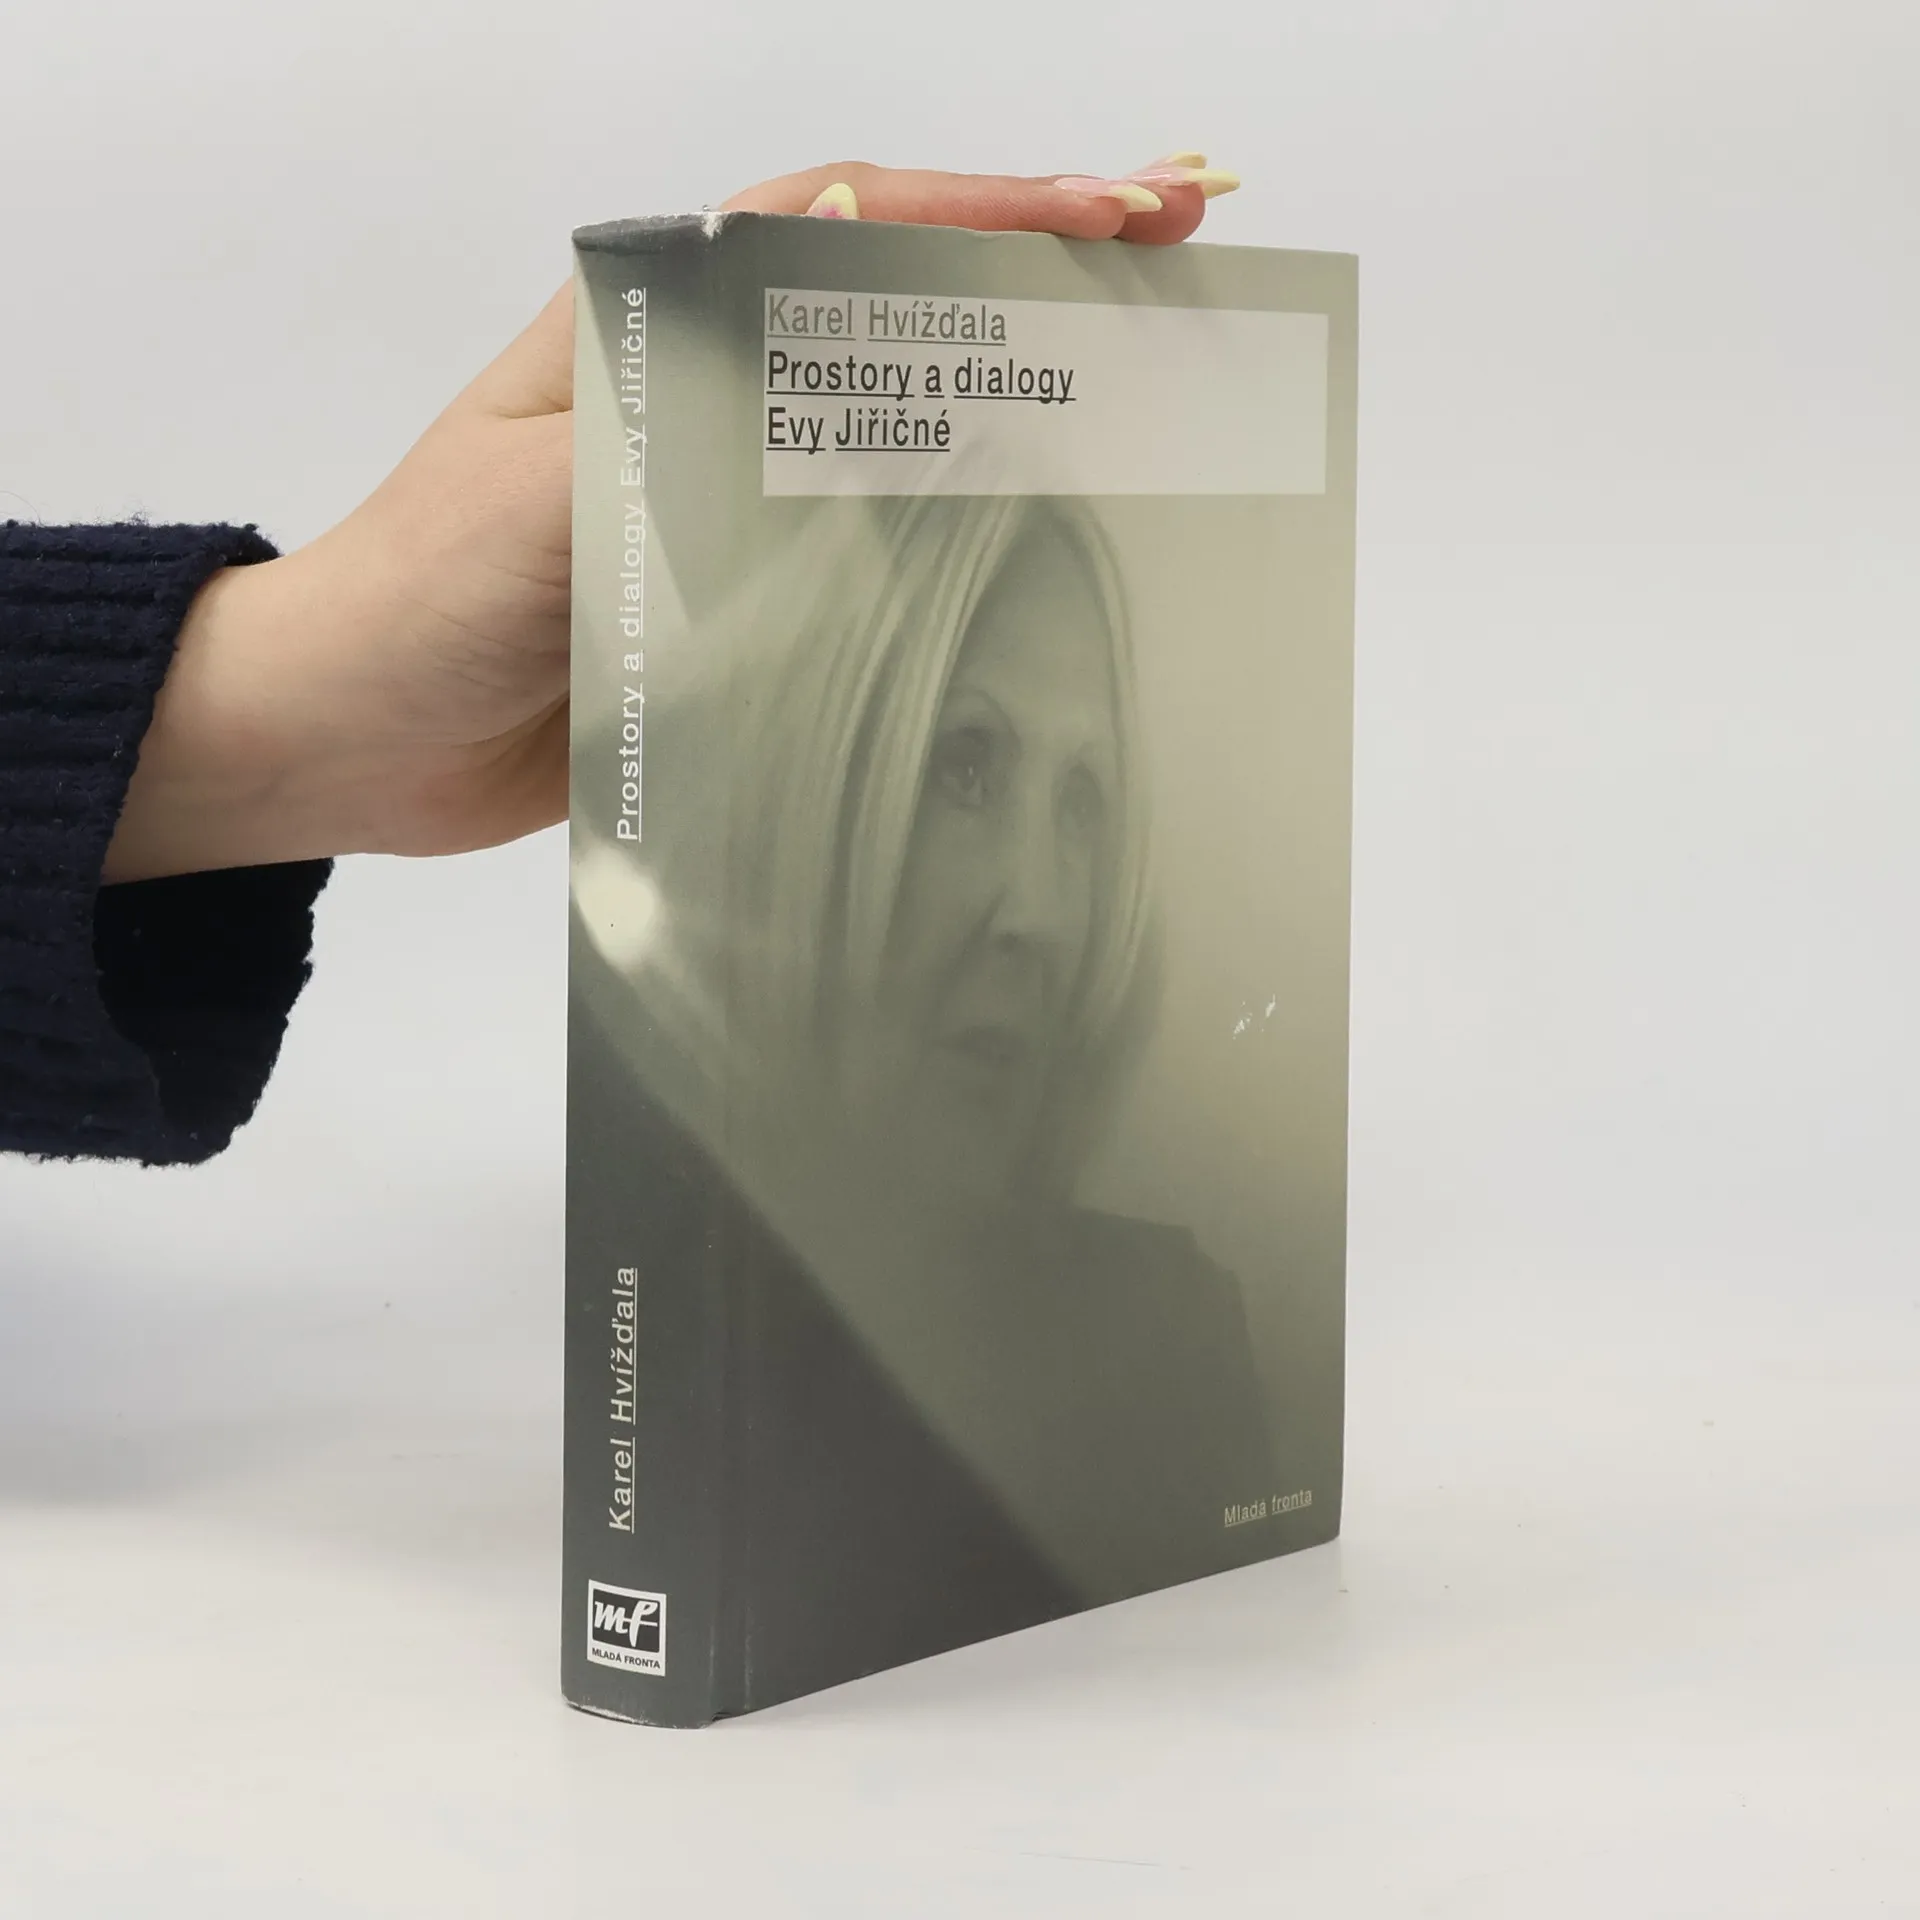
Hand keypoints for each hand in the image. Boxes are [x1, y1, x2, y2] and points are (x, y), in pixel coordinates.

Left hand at [103, 157, 1236, 882]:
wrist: (360, 736)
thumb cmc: (428, 593)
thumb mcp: (555, 482)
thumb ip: (697, 406)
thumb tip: (857, 288)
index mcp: (657, 321)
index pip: (848, 222)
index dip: (992, 204)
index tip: (1126, 206)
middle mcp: (713, 386)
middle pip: (902, 294)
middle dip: (1043, 261)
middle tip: (1189, 245)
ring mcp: (738, 486)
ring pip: (906, 409)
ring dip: (1028, 380)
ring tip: (1161, 367)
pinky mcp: (751, 588)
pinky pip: (880, 540)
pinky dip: (970, 522)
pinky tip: (1054, 521)